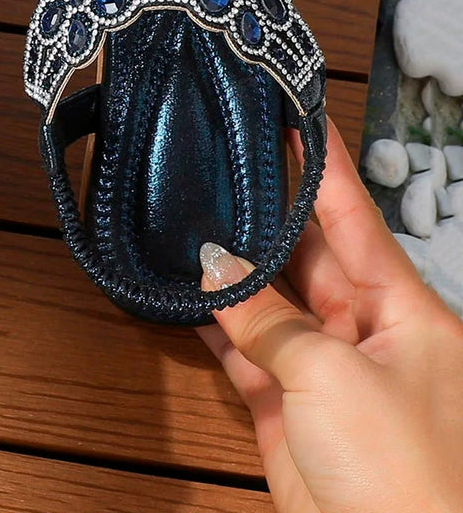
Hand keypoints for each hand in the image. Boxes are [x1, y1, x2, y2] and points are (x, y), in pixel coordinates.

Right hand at [198, 118, 462, 512]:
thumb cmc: (406, 475)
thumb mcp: (336, 376)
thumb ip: (271, 320)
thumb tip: (219, 273)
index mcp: (405, 312)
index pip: (357, 218)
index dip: (326, 168)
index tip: (299, 117)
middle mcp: (366, 333)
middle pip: (309, 254)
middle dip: (268, 213)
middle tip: (225, 161)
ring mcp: (325, 372)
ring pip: (270, 303)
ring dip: (233, 270)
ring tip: (192, 217)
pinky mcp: (288, 411)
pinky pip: (246, 352)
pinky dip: (215, 326)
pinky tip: (186, 293)